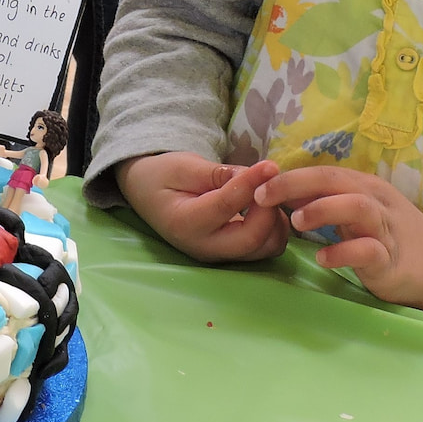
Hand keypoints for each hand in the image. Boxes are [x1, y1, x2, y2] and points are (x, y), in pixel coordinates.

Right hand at [116, 151, 287, 262]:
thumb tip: (256, 175)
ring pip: (265, 248)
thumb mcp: (183, 166)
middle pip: (252, 240)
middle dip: (269, 210)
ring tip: (267, 192)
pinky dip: (274, 228)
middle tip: (271, 182)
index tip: (270, 165)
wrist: (147, 194)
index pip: (226, 206)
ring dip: (275, 221)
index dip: (252, 184)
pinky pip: (265, 248)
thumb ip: (218, 173)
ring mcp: (220, 256)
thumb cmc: (162, 176)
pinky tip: (265, 205)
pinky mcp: (232, 254)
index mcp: (185, 223)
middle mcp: (204, 247)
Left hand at [255, 166, 422, 311]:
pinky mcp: (391, 260)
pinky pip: (369, 251)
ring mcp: (385, 229)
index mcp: (363, 186)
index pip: (323, 172)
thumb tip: (279, 193)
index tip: (258, 187)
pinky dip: (343, 253)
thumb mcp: (355, 212)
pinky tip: (322, 258)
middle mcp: (375, 200)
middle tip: (264, 197)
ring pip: (357, 207)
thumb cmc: (385, 235)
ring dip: (323, 210)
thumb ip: (323, 201)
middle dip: (296, 185)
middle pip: (336, 181)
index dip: (289, 177)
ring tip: (297, 222)